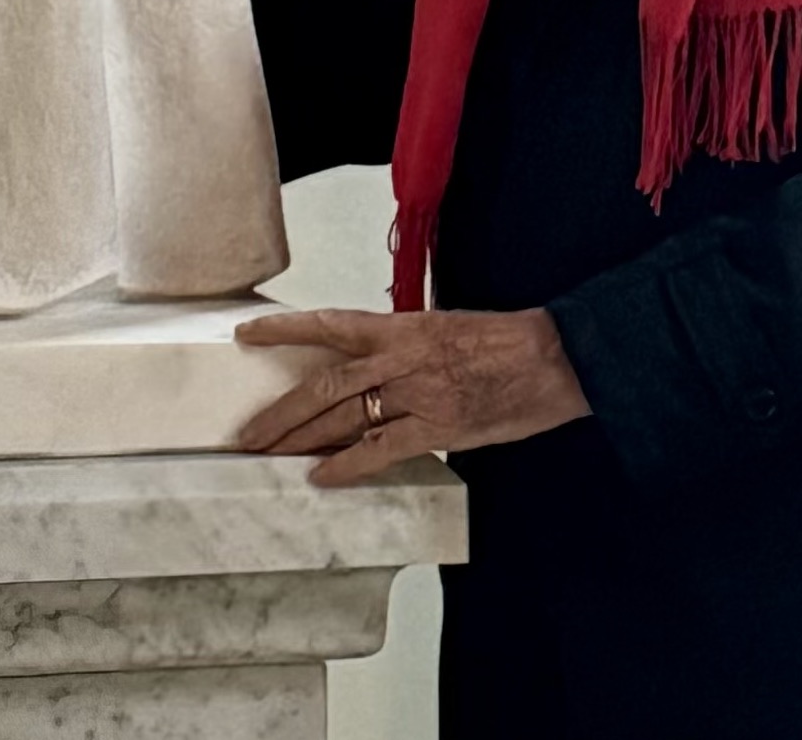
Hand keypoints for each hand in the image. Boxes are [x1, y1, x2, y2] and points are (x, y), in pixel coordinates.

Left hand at [233, 307, 590, 487]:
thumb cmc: (505, 342)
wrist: (555, 358)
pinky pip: (381, 449)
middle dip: (281, 413)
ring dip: (302, 439)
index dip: (284, 330)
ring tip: (269, 456)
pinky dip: (347, 465)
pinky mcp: (440, 427)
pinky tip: (321, 477)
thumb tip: (374, 370)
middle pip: (324, 385)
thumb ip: (405, 346)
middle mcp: (401, 357)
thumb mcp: (445, 329)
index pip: (330, 324)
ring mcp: (418, 393)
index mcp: (402, 326)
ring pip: (344, 417)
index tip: (246, 336)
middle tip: (248, 434)